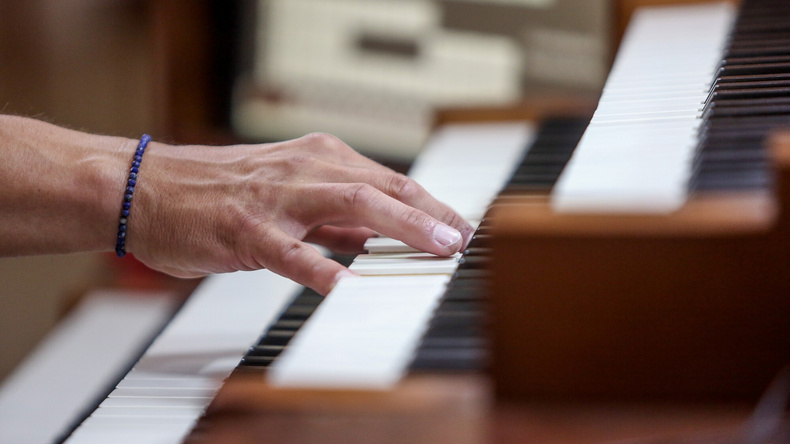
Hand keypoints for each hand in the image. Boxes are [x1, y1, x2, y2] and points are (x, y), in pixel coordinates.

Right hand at [128, 133, 473, 294]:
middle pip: (381, 187)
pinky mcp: (245, 229)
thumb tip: (380, 237)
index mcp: (318, 159)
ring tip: (432, 248)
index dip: (429, 205)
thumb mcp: (288, 192)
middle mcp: (304, 170)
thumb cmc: (220, 192)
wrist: (148, 188)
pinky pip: (288, 250)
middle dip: (428, 214)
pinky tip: (342, 284)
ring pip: (348, 205)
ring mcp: (275, 198)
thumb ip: (334, 217)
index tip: (459, 227)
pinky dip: (318, 266)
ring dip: (398, 226)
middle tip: (461, 239)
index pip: (388, 181)